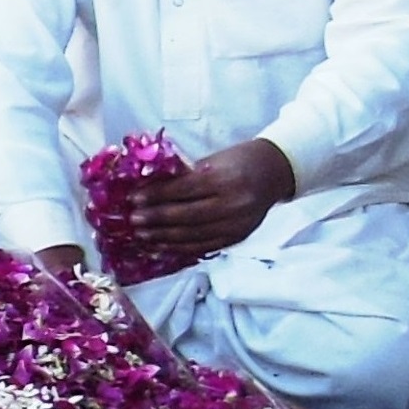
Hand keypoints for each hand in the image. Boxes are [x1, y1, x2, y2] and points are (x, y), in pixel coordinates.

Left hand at [99, 138, 295, 269]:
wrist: (274, 173)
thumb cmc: (238, 160)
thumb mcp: (213, 160)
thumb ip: (186, 176)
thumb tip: (149, 187)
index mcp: (226, 179)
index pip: (184, 190)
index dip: (157, 196)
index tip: (134, 198)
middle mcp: (233, 205)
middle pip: (187, 217)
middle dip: (156, 220)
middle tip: (133, 220)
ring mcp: (236, 225)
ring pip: (193, 236)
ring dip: (163, 237)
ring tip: (141, 236)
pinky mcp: (236, 238)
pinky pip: (203, 247)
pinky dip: (180, 248)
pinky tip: (161, 246)